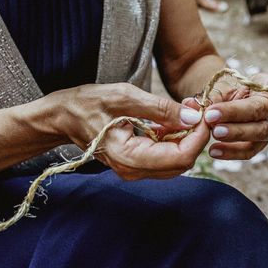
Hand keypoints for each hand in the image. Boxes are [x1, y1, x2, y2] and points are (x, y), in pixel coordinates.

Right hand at [48, 83, 209, 179]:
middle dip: (196, 134)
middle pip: (183, 161)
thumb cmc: (89, 103)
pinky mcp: (138, 162)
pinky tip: (174, 116)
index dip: (199, 136)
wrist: (64, 116)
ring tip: (186, 107)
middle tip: (196, 106)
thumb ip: (160, 109)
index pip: (181, 157)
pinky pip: (166, 155)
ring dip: (187, 135)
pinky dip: (176, 137)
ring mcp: (136, 169)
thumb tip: (193, 117)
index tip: (203, 113)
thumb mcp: (125, 97)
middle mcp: (134, 170)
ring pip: (177, 159)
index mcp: (129, 157)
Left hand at [182, 73, 267, 159]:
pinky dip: (230, 152)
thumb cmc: (227, 91)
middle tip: (212, 117)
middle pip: (259, 113)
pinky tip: (212, 152)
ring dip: (234, 134)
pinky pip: (248, 152)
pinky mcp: (259, 145)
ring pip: (257, 134)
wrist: (224, 102)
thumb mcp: (221, 87)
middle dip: (235, 115)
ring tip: (213, 135)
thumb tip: (192, 105)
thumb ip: (211, 96)